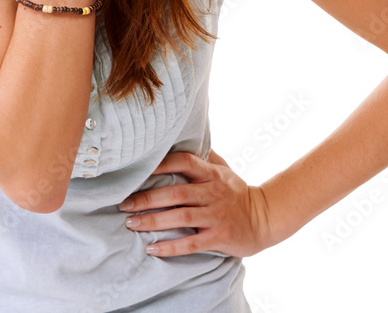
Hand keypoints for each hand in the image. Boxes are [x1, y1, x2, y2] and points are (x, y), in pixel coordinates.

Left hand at [117, 150, 275, 257]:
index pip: (186, 162)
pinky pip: (191, 243)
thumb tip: (188, 138)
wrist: (264, 218)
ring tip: (132, 224)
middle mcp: (213, 193)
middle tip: (124, 204)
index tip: (140, 169)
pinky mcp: (219, 237)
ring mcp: (216, 215)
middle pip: (176, 193)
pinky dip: (171, 247)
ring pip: (181, 217)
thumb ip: (206, 156)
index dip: (162, 163)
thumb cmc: (238, 193)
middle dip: (147, 198)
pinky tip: (153, 249)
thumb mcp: (225, 170)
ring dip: (153, 221)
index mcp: (212, 174)